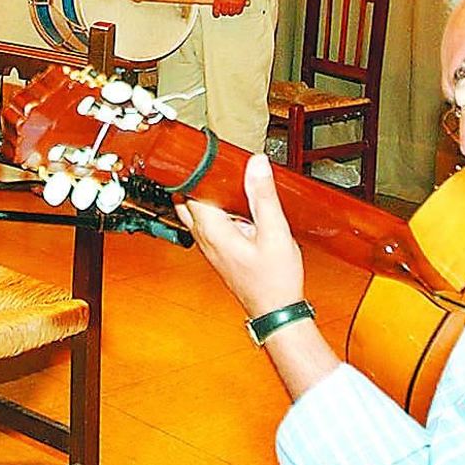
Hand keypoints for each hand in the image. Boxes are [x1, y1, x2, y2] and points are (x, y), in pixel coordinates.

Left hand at [176, 154, 304, 317]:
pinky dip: (216, 208)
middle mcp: (205, 239)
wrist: (277, 312)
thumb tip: (256, 164)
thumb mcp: (275, 233)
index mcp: (213, 231)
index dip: (195, 169)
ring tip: (226, 177)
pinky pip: (210, 222)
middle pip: (187, 199)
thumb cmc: (274, 281)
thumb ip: (264, 197)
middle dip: (195, 179)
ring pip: (197, 211)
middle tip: (212, 160)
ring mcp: (210, 246)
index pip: (189, 191)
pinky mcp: (220, 251)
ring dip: (206, 193)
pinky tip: (237, 203)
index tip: (203, 152)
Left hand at [212, 0, 247, 16]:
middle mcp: (226, 2)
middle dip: (224, 11)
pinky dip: (237, 10)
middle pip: (224, 13)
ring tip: (232, 6)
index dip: (216, 14)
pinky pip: (238, 12)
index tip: (217, 15)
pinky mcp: (240, 5)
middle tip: (226, 8)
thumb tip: (216, 5)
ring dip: (231, 11)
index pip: (216, 11)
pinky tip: (236, 6)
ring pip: (231, 13)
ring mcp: (233, 4)